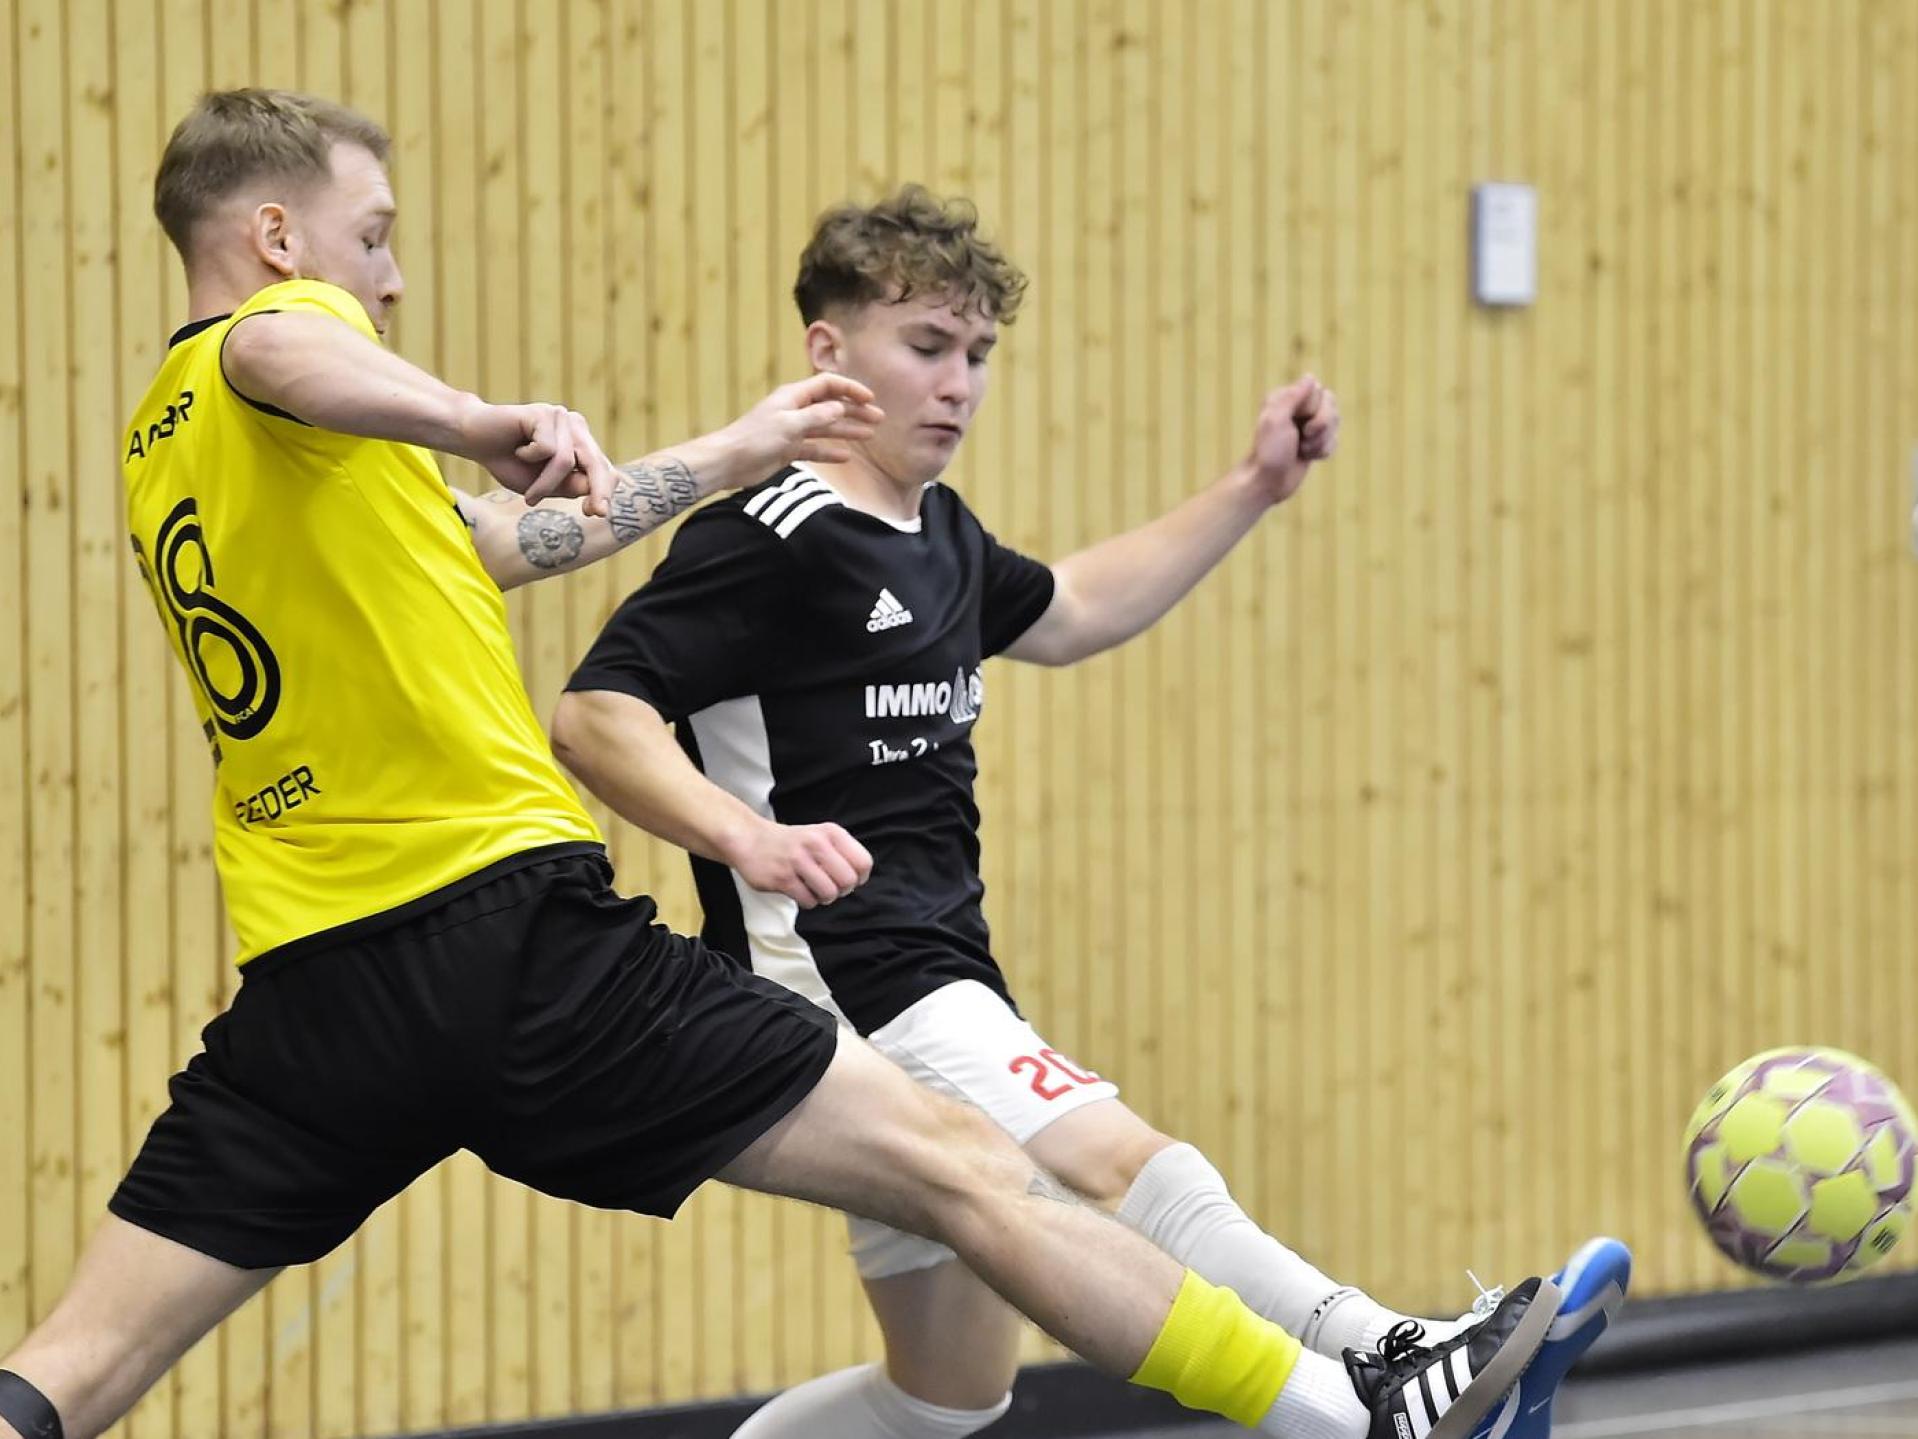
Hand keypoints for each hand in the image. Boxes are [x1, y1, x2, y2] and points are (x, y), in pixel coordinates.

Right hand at [455, 400, 621, 516]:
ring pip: (565, 461)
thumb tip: (596, 491)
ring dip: (545, 484)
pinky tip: (517, 450)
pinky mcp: (543, 413)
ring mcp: (560, 418)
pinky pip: (546, 448)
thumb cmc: (509, 463)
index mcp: (580, 443)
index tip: (598, 513)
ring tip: (529, 494)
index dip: (604, 490)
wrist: (474, 439)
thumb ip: (570, 486)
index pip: (603, 468)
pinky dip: (529, 457)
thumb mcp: (544, 485)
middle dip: (597, 490)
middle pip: (596, 463)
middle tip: (596, 513)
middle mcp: (575, 427)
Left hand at [718, 373, 885, 480]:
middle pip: (831, 406)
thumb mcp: (789, 424)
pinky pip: (815, 448)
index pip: (828, 385)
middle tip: (878, 419)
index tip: (870, 399)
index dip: (850, 389)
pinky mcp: (788, 449)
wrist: (729, 462)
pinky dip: (830, 451)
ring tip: (870, 435)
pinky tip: (846, 456)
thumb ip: (816, 416)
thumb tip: (840, 407)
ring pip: (826, 427)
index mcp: (794, 396)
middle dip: (855, 411)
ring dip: (847, 430)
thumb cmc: (755, 438)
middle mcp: (795, 410)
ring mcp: (793, 430)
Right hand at [724, 817, 872, 908]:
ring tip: (813, 888)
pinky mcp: (782, 878)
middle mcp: (816, 843)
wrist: (751, 839)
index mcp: (831, 833)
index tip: (846, 878)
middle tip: (829, 886)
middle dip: (841, 890)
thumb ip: (842, 853)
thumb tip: (858, 879)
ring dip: (823, 897)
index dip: (859, 877)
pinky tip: (798, 890)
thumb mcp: (821, 836)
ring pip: (829, 893)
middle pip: (848, 881)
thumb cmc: (791, 843)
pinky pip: (808, 901)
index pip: (863, 862)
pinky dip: (806, 901)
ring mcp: (798, 860)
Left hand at [1246, 375, 1338, 503]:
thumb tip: (1310, 378)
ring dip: (1321, 441)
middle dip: (1322, 426)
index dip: (1313, 409)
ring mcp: (1307, 425)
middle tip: (1303, 438)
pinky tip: (1307, 457)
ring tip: (1303, 450)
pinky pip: (1335, 440)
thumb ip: (1292, 397)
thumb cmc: (1268, 452)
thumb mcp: (1275, 420)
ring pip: (1335, 423)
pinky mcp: (1315, 442)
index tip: (1296, 422)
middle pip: (1331, 405)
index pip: (1318, 390)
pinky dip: (1323, 451)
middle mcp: (1297, 408)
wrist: (1267, 483)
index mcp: (1285, 398)